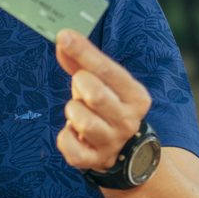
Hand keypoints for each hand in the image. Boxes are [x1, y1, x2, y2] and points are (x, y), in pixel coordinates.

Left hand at [55, 29, 151, 172]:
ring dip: (73, 112)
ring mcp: (112, 144)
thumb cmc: (107, 107)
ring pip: (84, 122)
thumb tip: (63, 39)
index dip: (83, 52)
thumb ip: (81, 62)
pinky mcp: (95, 161)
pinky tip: (72, 132)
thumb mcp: (101, 83)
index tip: (63, 36)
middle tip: (80, 86)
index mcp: (136, 97)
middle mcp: (128, 121)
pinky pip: (71, 148)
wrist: (124, 153)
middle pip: (96, 95)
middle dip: (80, 85)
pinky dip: (65, 138)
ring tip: (77, 111)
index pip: (107, 70)